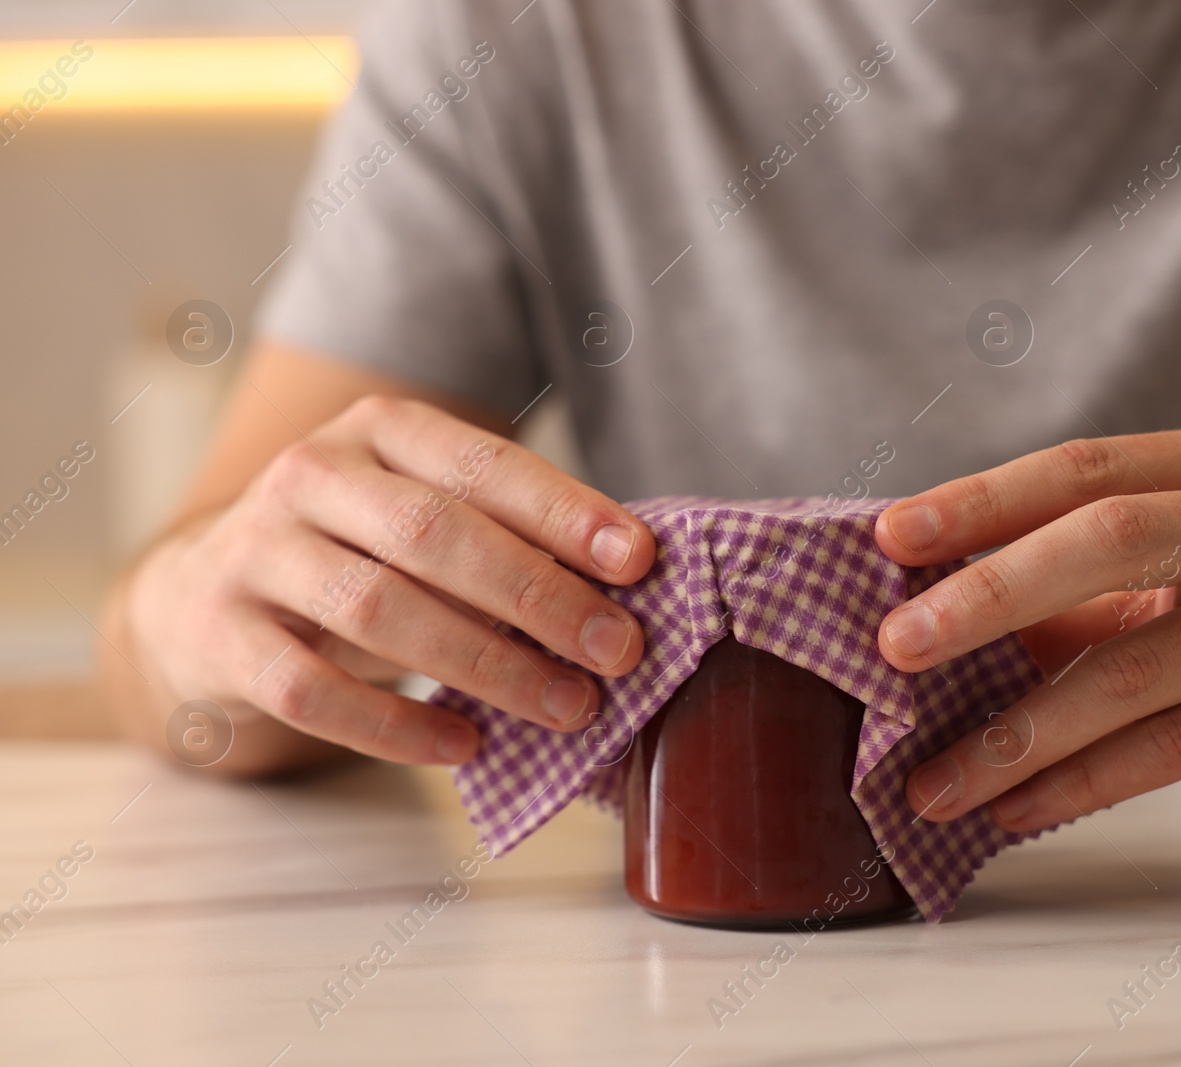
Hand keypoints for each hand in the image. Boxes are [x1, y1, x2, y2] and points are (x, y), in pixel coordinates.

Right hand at [123, 396, 654, 767]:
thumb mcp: (422, 516)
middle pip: (434, 534)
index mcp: (379, 430)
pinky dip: (396, 727)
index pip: (482, 464)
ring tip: (567, 707)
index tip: (638, 560)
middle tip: (619, 650)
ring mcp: (255, 551)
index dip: (564, 512)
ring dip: (487, 665)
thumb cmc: (357, 552)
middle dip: (539, 596)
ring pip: (380, 611)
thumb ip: (506, 535)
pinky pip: (312, 691)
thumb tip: (628, 588)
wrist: (201, 591)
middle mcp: (310, 474)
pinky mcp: (220, 633)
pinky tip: (466, 743)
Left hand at [873, 428, 1180, 831]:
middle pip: (1108, 539)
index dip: (982, 499)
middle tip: (895, 645)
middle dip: (989, 594)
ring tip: (935, 781)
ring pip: (1135, 670)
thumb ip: (1089, 579)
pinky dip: (1086, 783)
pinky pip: (1177, 748)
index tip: (890, 536)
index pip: (1084, 467)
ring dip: (1020, 734)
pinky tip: (1018, 809)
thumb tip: (942, 617)